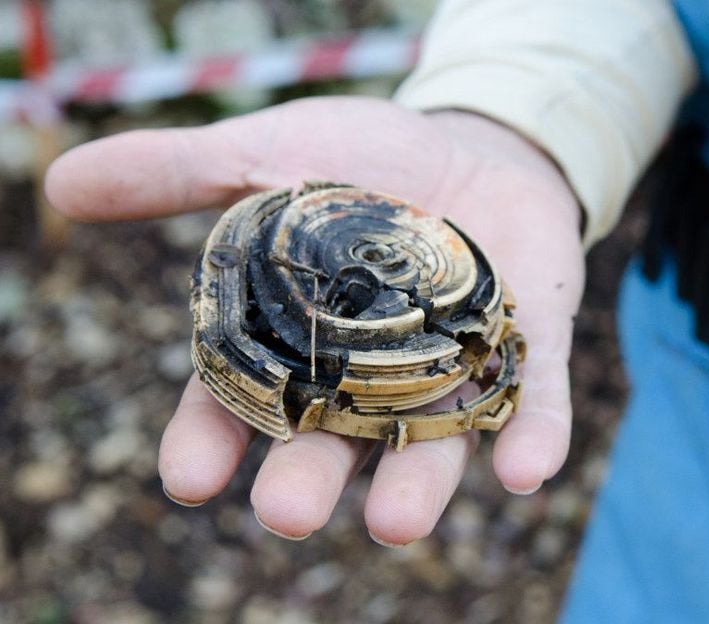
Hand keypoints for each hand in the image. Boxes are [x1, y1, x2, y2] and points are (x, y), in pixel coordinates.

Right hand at [46, 97, 584, 543]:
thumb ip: (180, 175)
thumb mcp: (270, 155)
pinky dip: (532, 434)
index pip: (243, 402)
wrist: (471, 140)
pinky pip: (531, 400)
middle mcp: (370, 376)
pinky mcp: (524, 345)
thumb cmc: (364, 161)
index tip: (188, 477)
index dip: (212, 440)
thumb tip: (62, 182)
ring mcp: (450, 366)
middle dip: (310, 479)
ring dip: (416, 484)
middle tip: (286, 513)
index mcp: (298, 343)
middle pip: (334, 441)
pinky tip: (527, 470)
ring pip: (430, 441)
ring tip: (397, 523)